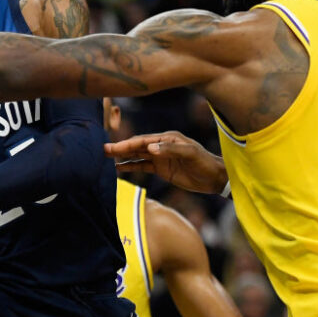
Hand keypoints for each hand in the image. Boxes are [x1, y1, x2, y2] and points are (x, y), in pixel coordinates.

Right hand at [104, 131, 226, 193]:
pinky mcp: (160, 169)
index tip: (114, 147)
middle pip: (136, 146)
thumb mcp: (190, 154)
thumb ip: (171, 150)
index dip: (128, 144)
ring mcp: (159, 157)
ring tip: (106, 157)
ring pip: (137, 155)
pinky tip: (119, 168)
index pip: (143, 140)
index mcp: (167, 138)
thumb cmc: (204, 162)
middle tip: (103, 150)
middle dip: (120, 148)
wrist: (214, 178)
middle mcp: (161, 146)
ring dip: (122, 156)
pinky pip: (142, 166)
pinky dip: (130, 166)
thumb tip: (150, 148)